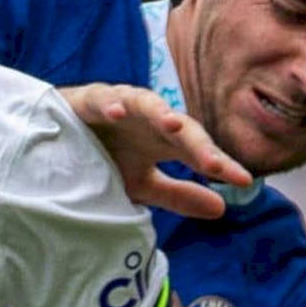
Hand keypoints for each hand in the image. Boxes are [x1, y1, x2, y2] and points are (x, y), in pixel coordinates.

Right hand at [62, 83, 251, 219]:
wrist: (61, 143)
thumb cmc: (106, 160)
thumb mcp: (142, 185)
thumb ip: (178, 195)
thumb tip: (223, 208)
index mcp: (165, 141)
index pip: (199, 152)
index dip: (221, 164)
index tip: (244, 180)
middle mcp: (149, 120)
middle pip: (180, 128)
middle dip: (197, 144)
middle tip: (214, 165)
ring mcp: (121, 107)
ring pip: (146, 103)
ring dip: (159, 112)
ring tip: (172, 125)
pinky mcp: (90, 100)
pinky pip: (102, 98)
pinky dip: (110, 103)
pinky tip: (117, 112)